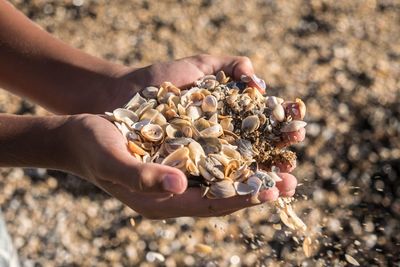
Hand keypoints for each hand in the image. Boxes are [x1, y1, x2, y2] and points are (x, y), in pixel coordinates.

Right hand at [66, 55, 304, 218]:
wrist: (78, 135)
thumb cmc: (91, 147)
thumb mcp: (112, 160)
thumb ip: (143, 176)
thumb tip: (181, 187)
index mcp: (162, 200)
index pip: (211, 205)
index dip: (243, 199)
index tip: (273, 191)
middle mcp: (175, 190)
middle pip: (224, 194)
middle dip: (258, 188)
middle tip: (291, 181)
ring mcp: (178, 173)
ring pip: (222, 175)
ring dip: (252, 168)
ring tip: (282, 160)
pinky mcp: (178, 154)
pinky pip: (211, 157)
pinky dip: (234, 152)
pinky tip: (251, 140)